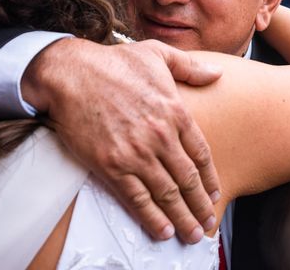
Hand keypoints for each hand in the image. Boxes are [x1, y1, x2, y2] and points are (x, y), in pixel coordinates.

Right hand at [21, 38, 222, 242]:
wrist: (72, 73)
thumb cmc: (113, 61)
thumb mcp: (157, 53)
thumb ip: (190, 66)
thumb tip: (218, 73)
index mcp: (174, 111)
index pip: (201, 153)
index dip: (210, 178)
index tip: (215, 193)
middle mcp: (160, 136)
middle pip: (188, 179)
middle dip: (200, 205)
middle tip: (208, 224)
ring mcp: (136, 153)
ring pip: (167, 194)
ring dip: (182, 218)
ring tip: (192, 235)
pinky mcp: (111, 165)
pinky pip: (137, 198)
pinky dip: (152, 217)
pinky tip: (162, 230)